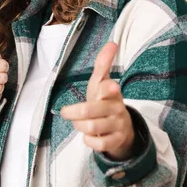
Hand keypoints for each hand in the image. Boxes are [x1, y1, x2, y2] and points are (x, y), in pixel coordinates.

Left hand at [60, 42, 134, 160]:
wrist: (120, 128)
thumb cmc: (105, 101)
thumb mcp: (101, 82)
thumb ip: (103, 63)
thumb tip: (112, 43)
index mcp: (112, 91)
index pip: (109, 88)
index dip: (108, 88)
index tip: (111, 86)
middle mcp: (117, 107)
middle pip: (93, 110)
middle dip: (75, 112)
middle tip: (66, 112)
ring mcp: (118, 125)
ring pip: (93, 127)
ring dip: (80, 126)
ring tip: (77, 123)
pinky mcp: (116, 140)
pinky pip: (99, 144)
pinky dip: (89, 141)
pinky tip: (87, 136)